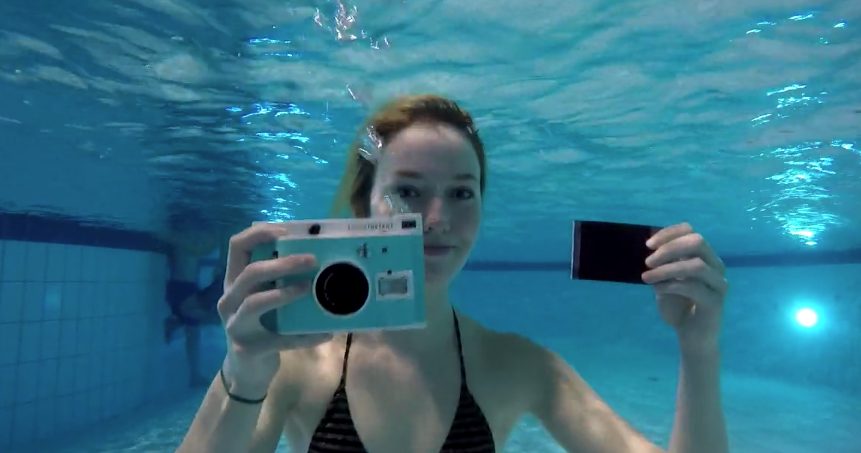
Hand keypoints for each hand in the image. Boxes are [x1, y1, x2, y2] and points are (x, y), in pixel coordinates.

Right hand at [217, 223, 331, 396]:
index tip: (286, 231)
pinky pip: (279, 339)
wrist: (246, 371)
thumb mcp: (264, 298)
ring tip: (308, 289)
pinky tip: (325, 333)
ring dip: (284, 293)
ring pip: (254, 302)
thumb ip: (278, 279)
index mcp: (234, 281)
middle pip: (250, 273)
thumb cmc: (261, 325)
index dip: (259, 233)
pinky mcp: (248, 349)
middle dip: (282, 263)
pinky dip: (304, 336)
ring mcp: (235, 325)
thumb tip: (318, 255)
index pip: (237, 246)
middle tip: (312, 260)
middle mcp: (229, 300)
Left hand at [642, 223, 728, 354]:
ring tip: (647, 278)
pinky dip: (670, 285)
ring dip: (667, 269)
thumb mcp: (665, 280)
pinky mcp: (716, 301)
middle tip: (648, 261)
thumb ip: (662, 264)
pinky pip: (693, 287)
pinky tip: (658, 290)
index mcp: (704, 256)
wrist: (691, 336)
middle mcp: (715, 266)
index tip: (648, 245)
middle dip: (669, 248)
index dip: (669, 233)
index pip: (690, 231)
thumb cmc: (678, 306)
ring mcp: (718, 283)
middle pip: (697, 242)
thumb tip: (650, 247)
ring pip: (696, 265)